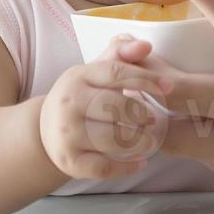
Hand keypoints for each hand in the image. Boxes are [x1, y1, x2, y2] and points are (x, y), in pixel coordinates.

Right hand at [39, 36, 171, 180]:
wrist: (44, 128)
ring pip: (112, 139)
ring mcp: (66, 133)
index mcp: (78, 76)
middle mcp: (68, 103)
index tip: (169, 88)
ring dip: (138, 141)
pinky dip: (126, 167)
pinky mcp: (68, 161)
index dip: (146, 78)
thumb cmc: (81, 96)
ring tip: (150, 140)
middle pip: (115, 107)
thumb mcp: (95, 71)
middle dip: (142, 114)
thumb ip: (121, 54)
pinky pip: (103, 167)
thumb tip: (146, 45)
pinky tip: (140, 162)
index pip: (116, 72)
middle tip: (154, 119)